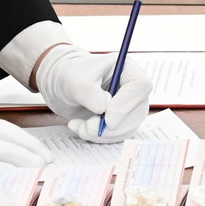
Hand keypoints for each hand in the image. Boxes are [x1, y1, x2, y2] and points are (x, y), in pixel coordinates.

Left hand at [32, 42, 153, 141]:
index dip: (126, 104)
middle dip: (112, 126)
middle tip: (89, 128)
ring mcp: (129, 106)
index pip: (140, 86)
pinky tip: (80, 127)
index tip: (107, 118)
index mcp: (127, 69)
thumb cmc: (72, 76)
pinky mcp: (121, 121)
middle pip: (138, 111)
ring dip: (102, 133)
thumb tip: (104, 109)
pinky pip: (116, 136)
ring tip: (80, 127)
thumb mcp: (76, 81)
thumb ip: (90, 94)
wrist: (64, 87)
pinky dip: (97, 136)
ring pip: (128, 128)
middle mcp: (132, 88)